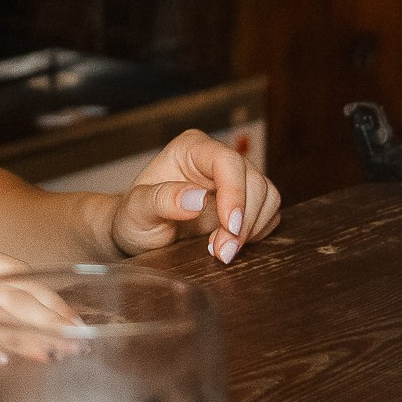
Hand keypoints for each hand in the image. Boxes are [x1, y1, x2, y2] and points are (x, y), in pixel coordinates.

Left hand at [111, 129, 281, 263]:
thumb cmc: (134, 218)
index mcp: (192, 149)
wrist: (139, 236)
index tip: (229, 227)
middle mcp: (217, 160)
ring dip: (251, 229)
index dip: (235, 194)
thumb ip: (160, 200)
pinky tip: (229, 246)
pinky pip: (268, 215)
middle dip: (243, 221)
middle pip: (253, 180)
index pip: (227, 161)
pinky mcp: (245, 204)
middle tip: (222, 252)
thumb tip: (197, 198)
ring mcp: (234, 182)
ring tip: (222, 252)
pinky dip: (255, 234)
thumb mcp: (136, 211)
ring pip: (267, 197)